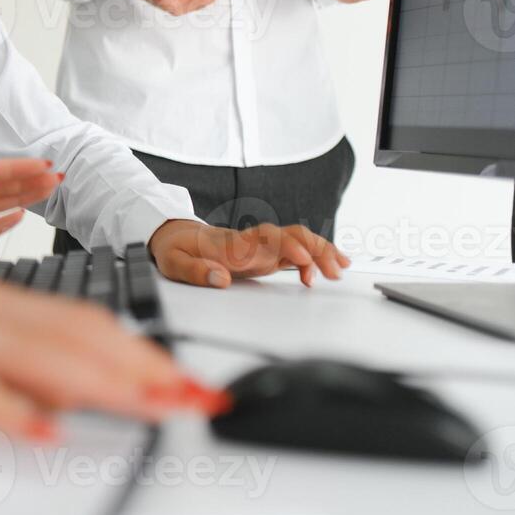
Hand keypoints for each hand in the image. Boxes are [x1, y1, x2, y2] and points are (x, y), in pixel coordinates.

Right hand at [0, 253, 226, 438]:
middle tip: (194, 395)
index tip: (181, 379)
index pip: (80, 321)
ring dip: (104, 380)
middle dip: (143, 366)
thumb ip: (0, 367)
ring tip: (154, 404)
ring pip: (41, 352)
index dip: (138, 349)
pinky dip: (10, 408)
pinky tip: (44, 429)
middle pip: (76, 333)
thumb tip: (59, 402)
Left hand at [148, 219, 351, 287]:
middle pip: (290, 234)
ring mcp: (261, 246)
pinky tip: (333, 266)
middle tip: (332, 272)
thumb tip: (221, 279)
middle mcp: (251, 241)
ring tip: (340, 270)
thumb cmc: (176, 249)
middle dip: (315, 249)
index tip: (301, 259)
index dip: (285, 245)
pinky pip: (296, 251)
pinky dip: (317, 256)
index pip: (265, 238)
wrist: (176, 236)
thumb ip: (195, 271)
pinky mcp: (265, 254)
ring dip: (321, 251)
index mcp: (231, 243)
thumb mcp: (174, 263)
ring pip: (298, 239)